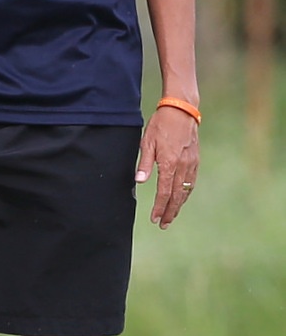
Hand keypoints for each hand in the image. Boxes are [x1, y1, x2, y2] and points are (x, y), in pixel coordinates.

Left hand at [136, 104, 198, 228]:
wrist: (181, 111)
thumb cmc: (161, 125)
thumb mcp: (147, 142)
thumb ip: (144, 163)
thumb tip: (139, 181)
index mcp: (170, 163)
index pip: (164, 192)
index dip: (159, 207)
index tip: (155, 219)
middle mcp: (183, 166)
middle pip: (177, 196)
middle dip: (170, 212)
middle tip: (164, 225)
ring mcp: (191, 164)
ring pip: (186, 191)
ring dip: (178, 205)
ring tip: (172, 216)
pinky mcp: (196, 160)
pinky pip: (192, 182)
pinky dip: (186, 193)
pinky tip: (181, 198)